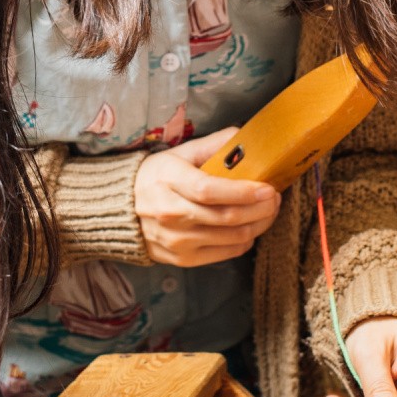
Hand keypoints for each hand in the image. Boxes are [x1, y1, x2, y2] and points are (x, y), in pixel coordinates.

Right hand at [134, 128, 279, 266]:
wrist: (121, 210)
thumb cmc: (156, 177)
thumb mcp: (179, 154)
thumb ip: (213, 145)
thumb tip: (244, 137)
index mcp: (168, 181)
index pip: (210, 191)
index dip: (244, 192)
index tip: (268, 188)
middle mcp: (171, 214)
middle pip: (226, 217)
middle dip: (261, 209)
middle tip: (275, 198)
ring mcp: (176, 240)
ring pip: (232, 238)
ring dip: (259, 224)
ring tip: (268, 211)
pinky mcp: (183, 259)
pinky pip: (226, 253)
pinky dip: (245, 240)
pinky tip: (250, 227)